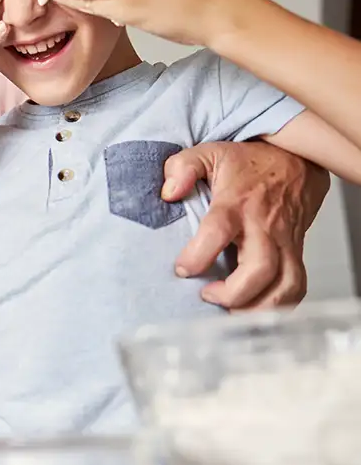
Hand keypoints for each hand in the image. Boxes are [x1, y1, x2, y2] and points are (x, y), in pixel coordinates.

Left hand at [162, 142, 329, 309]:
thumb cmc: (248, 163)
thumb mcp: (209, 153)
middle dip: (234, 293)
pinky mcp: (296, 253)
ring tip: (231, 311)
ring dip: (258, 307)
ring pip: (285, 284)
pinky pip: (297, 287)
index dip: (198, 256)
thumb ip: (182, 167)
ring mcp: (284, 242)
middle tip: (208, 296)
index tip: (182, 269)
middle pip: (259, 268)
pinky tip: (254, 310)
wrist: (297, 161)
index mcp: (236, 203)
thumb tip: (168, 192)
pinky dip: (280, 307)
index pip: (218, 231)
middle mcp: (264, 226)